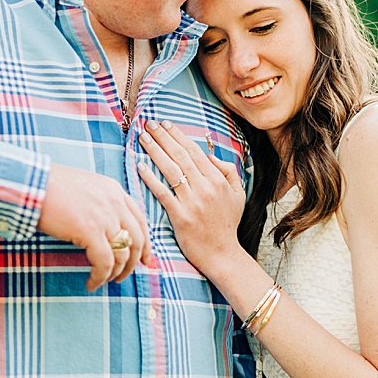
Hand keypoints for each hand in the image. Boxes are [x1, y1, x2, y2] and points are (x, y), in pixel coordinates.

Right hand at [37, 163, 152, 291]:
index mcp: (114, 190)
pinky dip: (100, 277)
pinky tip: (91, 283)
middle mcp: (115, 202)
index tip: (144, 258)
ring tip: (105, 281)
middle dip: (134, 262)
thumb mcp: (83, 187)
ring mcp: (104, 217)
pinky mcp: (91, 231)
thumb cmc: (48, 185)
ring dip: (116, 272)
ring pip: (123, 254)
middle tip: (123, 275)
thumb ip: (98, 202)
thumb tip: (102, 227)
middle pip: (137, 239)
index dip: (145, 243)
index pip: (140, 220)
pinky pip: (104, 262)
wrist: (31, 182)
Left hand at [136, 120, 244, 275]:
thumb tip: (210, 155)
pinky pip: (163, 192)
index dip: (178, 135)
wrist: (222, 254)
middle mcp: (205, 187)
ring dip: (155, 151)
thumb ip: (228, 172)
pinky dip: (151, 178)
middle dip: (163, 137)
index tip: (165, 124)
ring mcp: (192, 202)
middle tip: (149, 124)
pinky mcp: (180, 216)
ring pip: (170, 170)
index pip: (194, 151)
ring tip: (142, 138)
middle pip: (180, 156)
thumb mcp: (237, 195)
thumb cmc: (227, 224)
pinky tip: (140, 166)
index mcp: (218, 180)